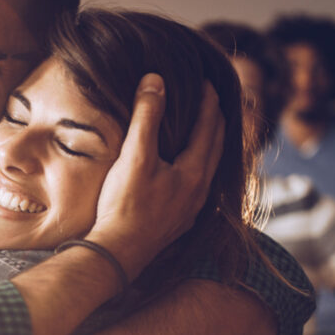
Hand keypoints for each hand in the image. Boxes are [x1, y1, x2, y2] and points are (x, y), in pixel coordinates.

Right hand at [87, 73, 224, 278]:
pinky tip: (186, 170)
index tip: (206, 82)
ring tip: (205, 131)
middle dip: (216, 121)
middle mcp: (199, 191)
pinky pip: (198, 185)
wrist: (117, 253)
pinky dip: (197, 167)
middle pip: (216, 147)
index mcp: (194, 172)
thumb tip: (155, 81)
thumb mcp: (135, 156)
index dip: (209, 102)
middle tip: (212, 100)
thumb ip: (147, 117)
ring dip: (209, 146)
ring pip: (209, 168)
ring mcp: (190, 208)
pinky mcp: (178, 221)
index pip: (210, 127)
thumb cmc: (124, 205)